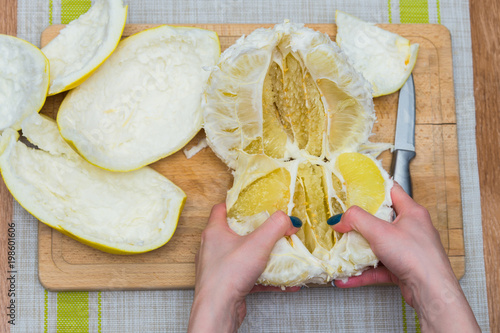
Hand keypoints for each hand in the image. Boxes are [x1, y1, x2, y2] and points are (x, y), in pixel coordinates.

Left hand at [188, 204, 300, 332]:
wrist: (218, 310)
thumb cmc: (228, 274)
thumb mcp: (258, 243)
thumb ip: (276, 226)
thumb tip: (289, 220)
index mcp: (214, 232)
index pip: (221, 209)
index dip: (236, 204)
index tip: (253, 204)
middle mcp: (213, 248)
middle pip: (235, 232)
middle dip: (255, 231)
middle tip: (271, 228)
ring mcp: (219, 267)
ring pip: (243, 256)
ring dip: (261, 255)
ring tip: (280, 254)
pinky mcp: (228, 284)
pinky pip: (249, 276)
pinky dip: (265, 277)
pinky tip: (284, 282)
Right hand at [330, 183, 478, 331]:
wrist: (432, 292)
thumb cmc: (416, 256)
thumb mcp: (380, 231)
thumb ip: (356, 220)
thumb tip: (339, 219)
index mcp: (412, 212)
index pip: (392, 191)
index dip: (374, 188)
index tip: (356, 189)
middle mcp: (411, 229)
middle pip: (381, 220)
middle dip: (360, 224)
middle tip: (344, 222)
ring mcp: (407, 250)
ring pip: (378, 246)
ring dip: (359, 251)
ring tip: (341, 252)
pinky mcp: (403, 268)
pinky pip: (378, 267)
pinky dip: (363, 272)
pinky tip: (347, 278)